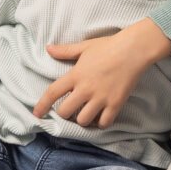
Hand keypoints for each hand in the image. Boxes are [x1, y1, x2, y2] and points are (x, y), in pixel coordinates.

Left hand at [33, 18, 170, 128]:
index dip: (42, 105)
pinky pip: (104, 123)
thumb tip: (48, 48)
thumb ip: (65, 51)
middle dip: (64, 114)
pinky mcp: (116, 104)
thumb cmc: (108, 46)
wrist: (133, 50)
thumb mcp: (84, 47)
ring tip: (86, 114)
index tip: (36, 114)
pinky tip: (100, 117)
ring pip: (83, 120)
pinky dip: (100, 123)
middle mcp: (86, 89)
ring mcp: (101, 98)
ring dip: (82, 120)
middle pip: (65, 112)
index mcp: (76, 75)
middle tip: (70, 110)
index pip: (53, 93)